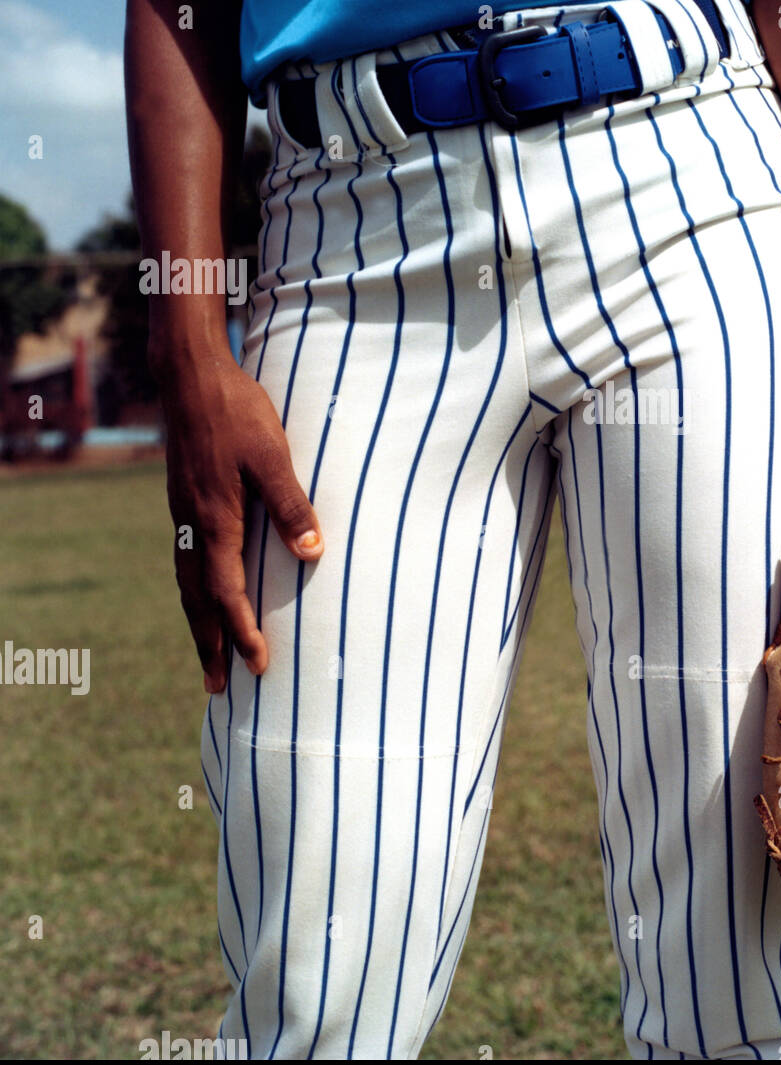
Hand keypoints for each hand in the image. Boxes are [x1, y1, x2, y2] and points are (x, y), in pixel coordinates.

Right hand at [158, 350, 323, 692]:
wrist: (191, 377)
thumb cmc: (237, 412)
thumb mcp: (272, 455)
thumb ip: (291, 504)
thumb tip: (313, 553)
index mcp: (214, 519)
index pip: (226, 591)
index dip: (242, 631)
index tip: (258, 665)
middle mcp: (193, 523)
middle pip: (197, 599)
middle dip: (210, 644)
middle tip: (216, 687)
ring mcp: (184, 512)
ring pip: (186, 581)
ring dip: (199, 622)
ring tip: (208, 655)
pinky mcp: (185, 499)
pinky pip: (186, 559)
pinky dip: (194, 590)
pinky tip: (205, 593)